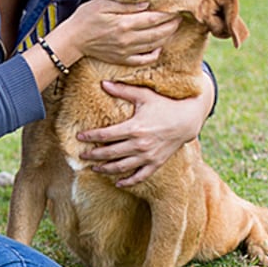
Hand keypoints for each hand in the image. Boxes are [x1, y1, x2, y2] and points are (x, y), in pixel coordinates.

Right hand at [55, 0, 180, 66]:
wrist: (72, 40)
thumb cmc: (85, 18)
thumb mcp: (102, 3)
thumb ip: (125, 4)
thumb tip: (146, 3)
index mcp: (124, 24)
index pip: (153, 18)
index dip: (167, 14)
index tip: (176, 8)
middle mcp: (128, 39)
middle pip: (158, 33)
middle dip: (172, 25)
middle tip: (179, 17)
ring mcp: (126, 51)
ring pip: (154, 45)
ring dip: (166, 37)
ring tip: (172, 28)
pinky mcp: (122, 59)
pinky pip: (143, 60)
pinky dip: (154, 54)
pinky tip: (158, 47)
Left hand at [76, 79, 211, 186]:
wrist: (188, 120)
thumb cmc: (165, 105)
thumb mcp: (144, 95)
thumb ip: (123, 90)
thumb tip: (103, 82)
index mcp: (134, 128)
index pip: (105, 135)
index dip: (90, 137)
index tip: (79, 137)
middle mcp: (140, 144)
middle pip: (110, 153)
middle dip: (93, 155)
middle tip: (82, 155)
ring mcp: (148, 156)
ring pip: (122, 167)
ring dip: (106, 169)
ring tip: (94, 168)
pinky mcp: (156, 163)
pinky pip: (140, 176)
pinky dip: (128, 181)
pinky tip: (118, 183)